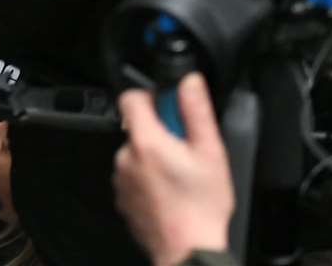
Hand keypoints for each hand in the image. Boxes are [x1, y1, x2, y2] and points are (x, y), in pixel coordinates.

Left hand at [114, 74, 232, 265]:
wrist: (188, 250)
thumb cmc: (202, 207)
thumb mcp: (210, 153)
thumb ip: (196, 111)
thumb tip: (189, 82)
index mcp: (146, 141)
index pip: (131, 97)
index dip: (150, 96)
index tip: (168, 107)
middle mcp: (126, 157)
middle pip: (137, 128)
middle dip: (159, 133)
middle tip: (184, 151)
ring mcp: (121, 178)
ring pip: (136, 154)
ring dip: (153, 158)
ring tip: (179, 176)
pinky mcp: (122, 197)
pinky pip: (133, 177)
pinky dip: (147, 179)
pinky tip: (169, 191)